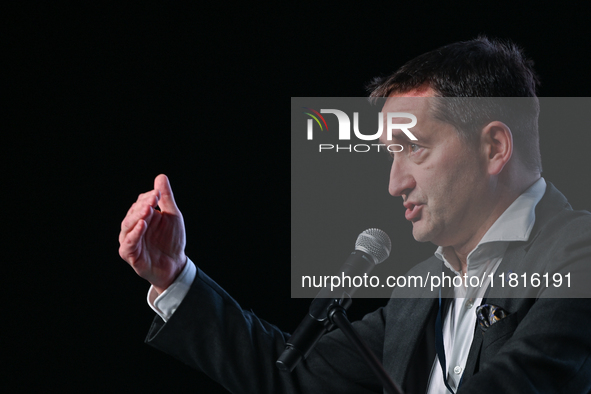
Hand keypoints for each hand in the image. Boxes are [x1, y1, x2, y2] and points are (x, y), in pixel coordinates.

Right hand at [119, 174, 186, 293]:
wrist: (176, 264)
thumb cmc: (172, 240)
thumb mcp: (172, 216)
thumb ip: (166, 198)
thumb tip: (160, 176)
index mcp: (142, 216)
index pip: (140, 203)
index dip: (148, 197)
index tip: (158, 193)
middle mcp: (133, 227)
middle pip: (133, 213)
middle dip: (142, 205)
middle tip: (153, 199)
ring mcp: (129, 240)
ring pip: (128, 226)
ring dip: (137, 216)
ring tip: (148, 209)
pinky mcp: (129, 254)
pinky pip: (128, 243)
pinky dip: (134, 233)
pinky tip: (142, 225)